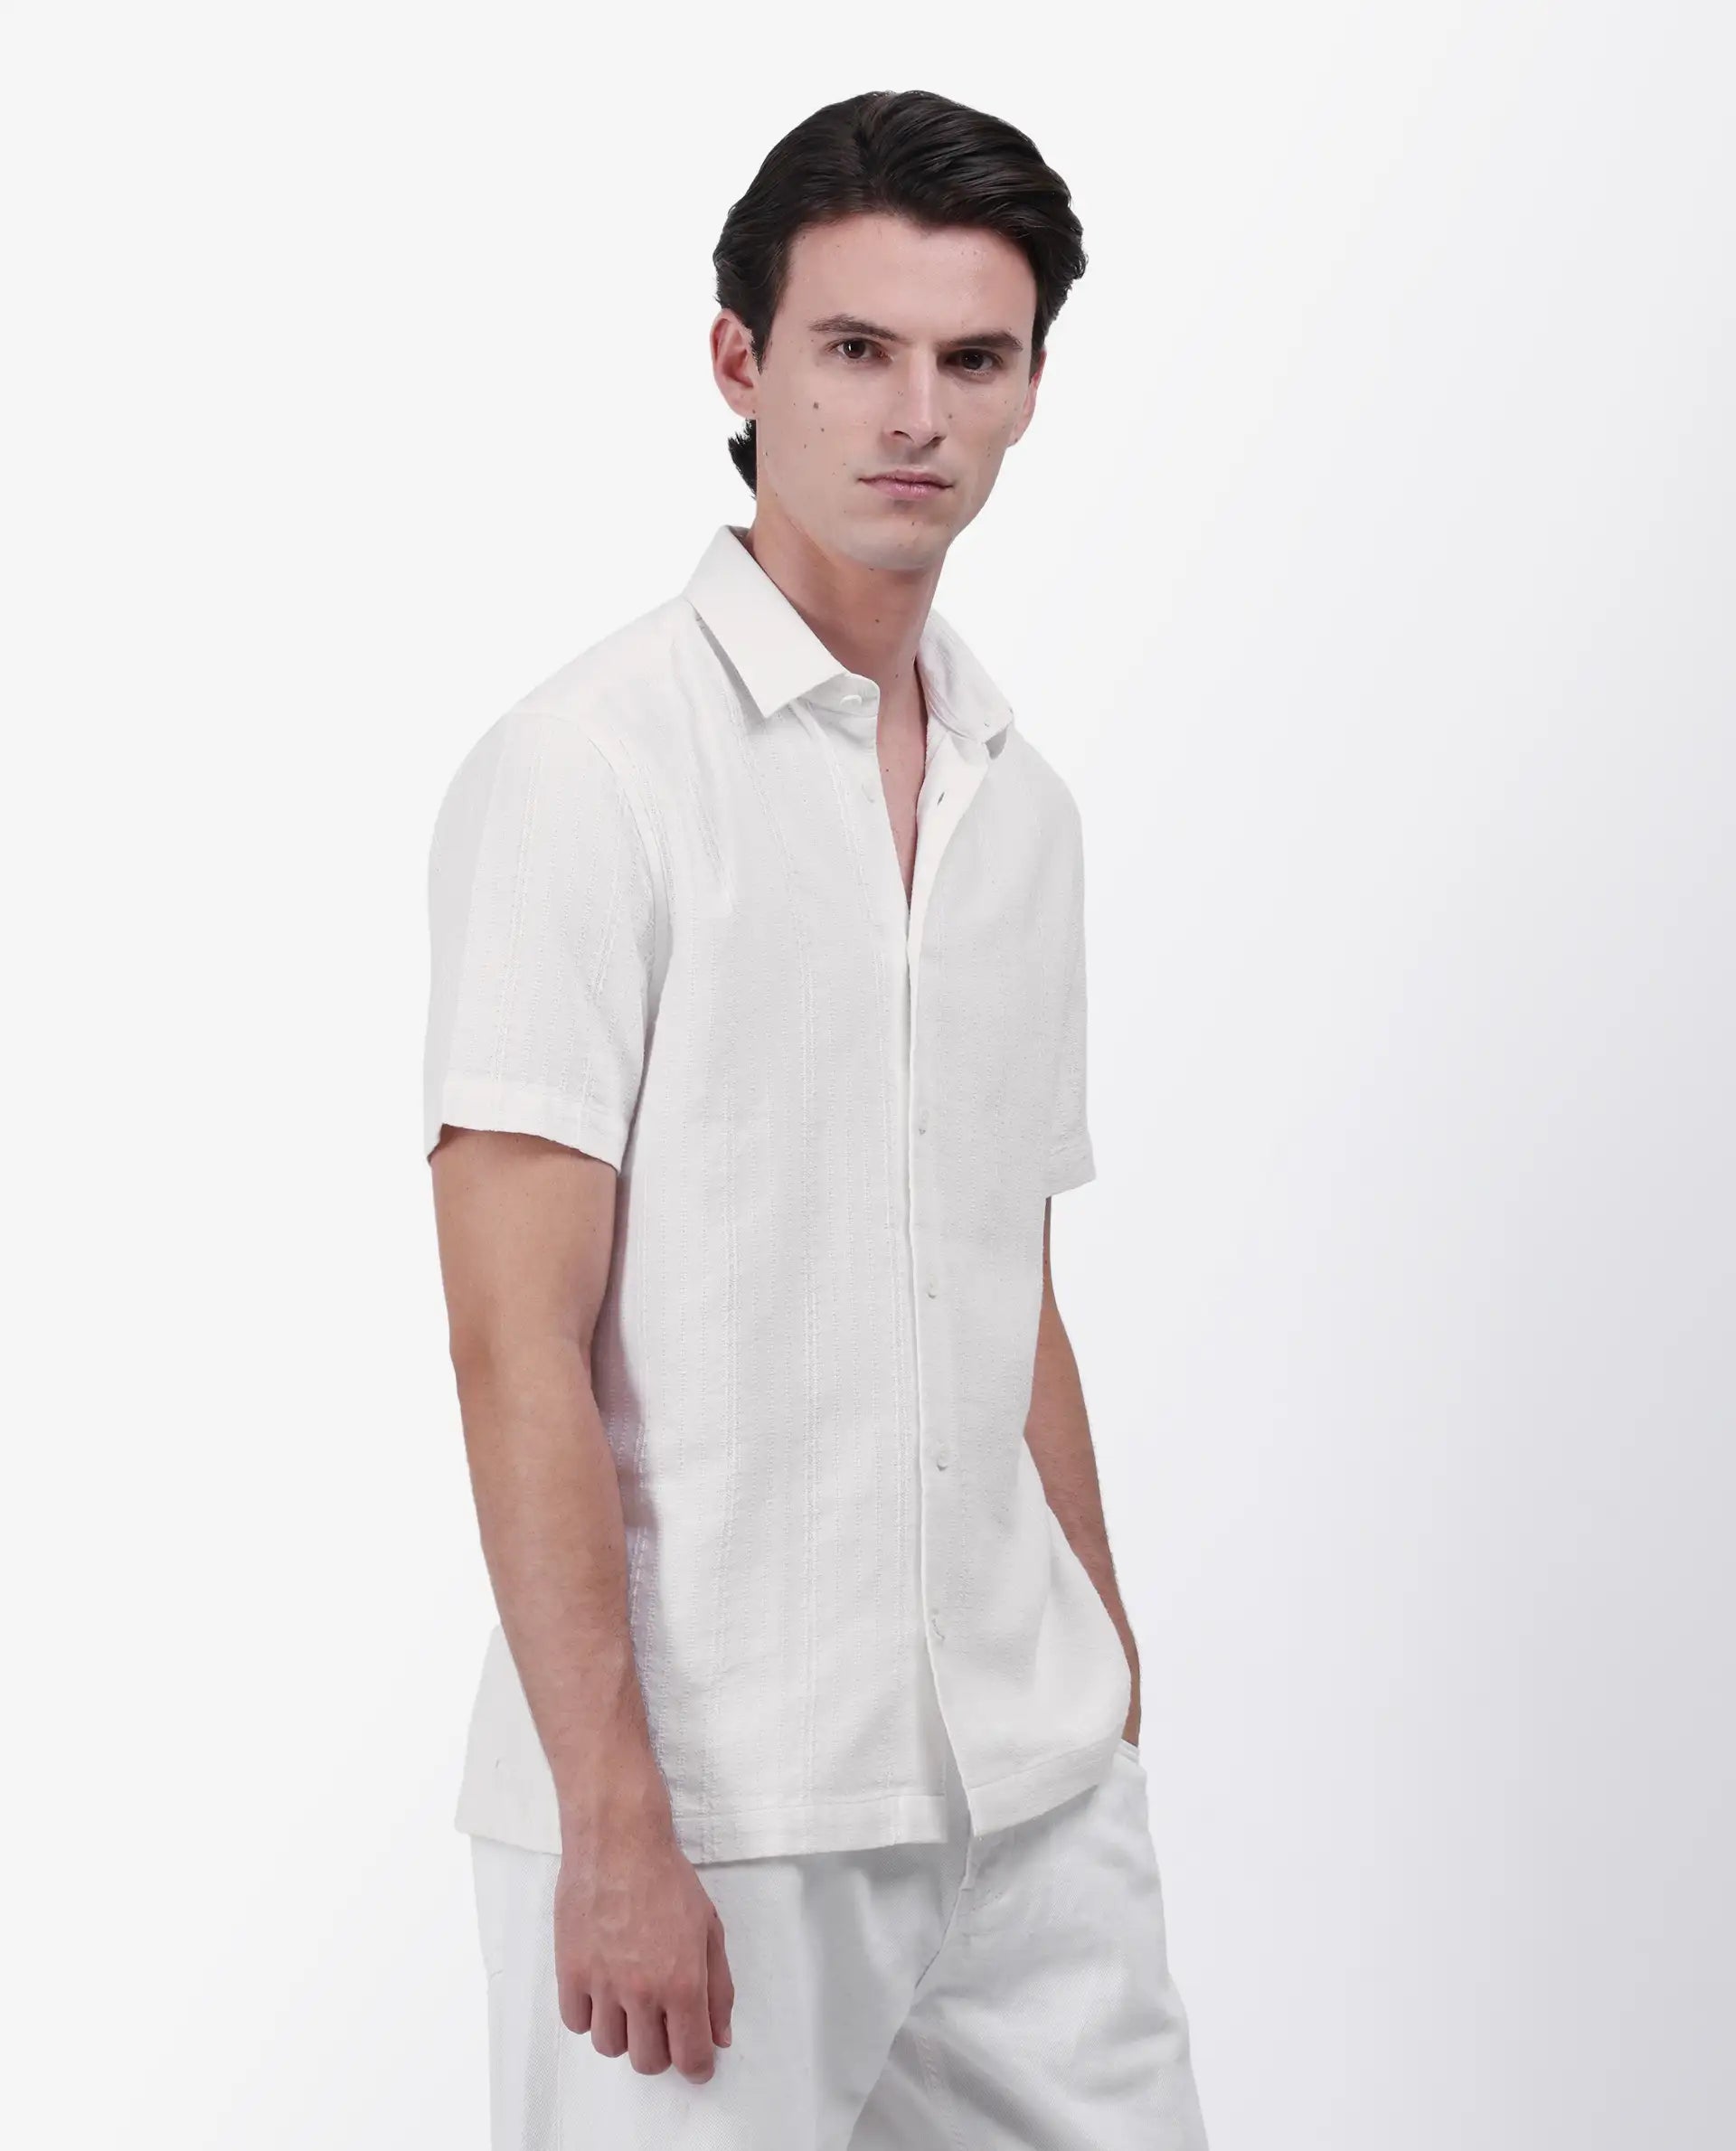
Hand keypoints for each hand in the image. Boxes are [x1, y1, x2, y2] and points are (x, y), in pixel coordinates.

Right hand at [553, 1803, 735, 2082]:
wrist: (619, 1841)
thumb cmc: (668, 1879)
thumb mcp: (710, 1929)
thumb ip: (719, 1988)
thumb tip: (720, 2037)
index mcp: (683, 1982)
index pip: (691, 2057)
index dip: (698, 2067)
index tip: (697, 2061)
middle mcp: (642, 1991)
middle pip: (647, 2062)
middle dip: (660, 2050)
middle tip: (661, 2022)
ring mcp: (602, 1983)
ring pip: (609, 2048)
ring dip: (623, 2032)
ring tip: (629, 1999)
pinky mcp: (569, 1971)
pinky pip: (576, 2023)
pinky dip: (589, 2015)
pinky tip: (601, 1989)